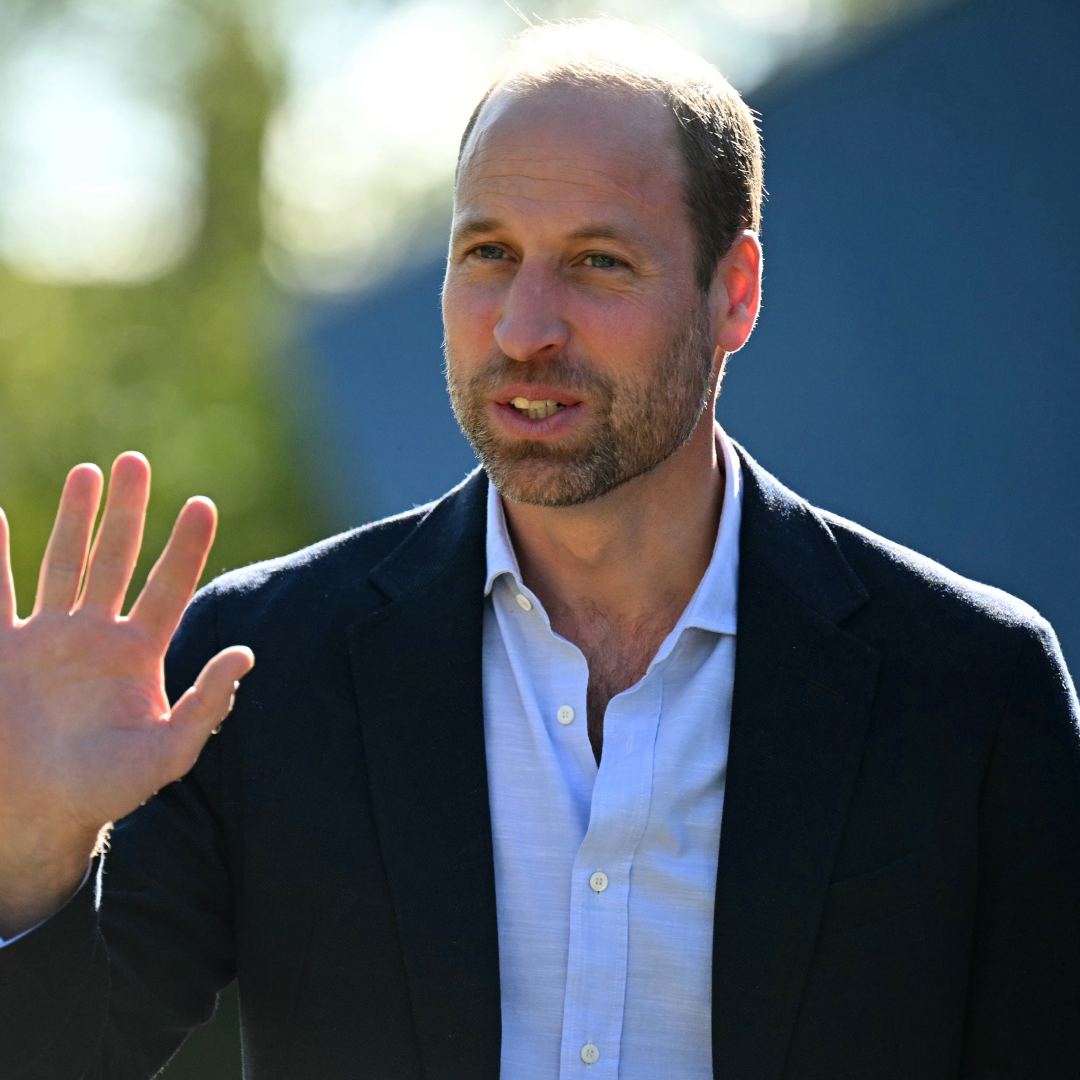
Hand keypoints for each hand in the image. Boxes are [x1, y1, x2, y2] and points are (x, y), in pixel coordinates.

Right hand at [0, 453, 253, 936]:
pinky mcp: (1, 650)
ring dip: (76, 518)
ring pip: (63, 562)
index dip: (186, 546)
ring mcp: (47, 638)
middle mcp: (96, 635)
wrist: (35, 814)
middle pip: (115, 558)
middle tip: (135, 460)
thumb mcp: (167, 753)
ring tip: (90, 471)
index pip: (169, 586)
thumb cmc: (106, 789)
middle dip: (126, 511)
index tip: (202, 503)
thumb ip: (207, 705)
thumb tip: (247, 654)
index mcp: (138, 653)